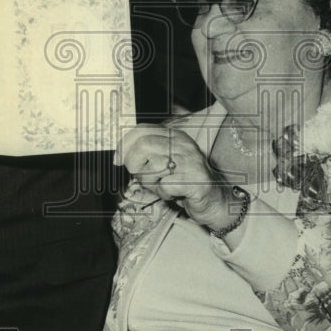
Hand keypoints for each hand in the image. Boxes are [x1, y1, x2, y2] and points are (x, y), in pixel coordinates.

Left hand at [115, 125, 230, 229]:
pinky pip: (165, 186)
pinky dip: (164, 194)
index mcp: (174, 136)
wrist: (214, 201)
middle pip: (143, 145)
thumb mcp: (163, 162)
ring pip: (153, 167)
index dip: (124, 144)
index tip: (117, 159)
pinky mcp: (195, 180)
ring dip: (151, 182)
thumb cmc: (184, 181)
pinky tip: (174, 194)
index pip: (142, 129)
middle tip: (139, 176)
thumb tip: (119, 155)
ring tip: (163, 186)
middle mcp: (183, 145)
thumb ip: (145, 154)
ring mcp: (191, 161)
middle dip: (134, 164)